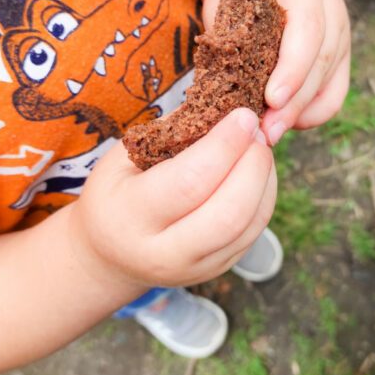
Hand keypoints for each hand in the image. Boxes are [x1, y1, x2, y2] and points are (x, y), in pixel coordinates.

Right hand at [70, 108, 275, 288]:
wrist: (109, 254)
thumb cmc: (118, 191)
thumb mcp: (124, 157)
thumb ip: (171, 134)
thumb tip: (223, 105)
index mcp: (131, 216)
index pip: (190, 181)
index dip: (225, 145)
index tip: (243, 114)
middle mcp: (162, 252)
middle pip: (229, 213)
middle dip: (253, 165)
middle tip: (257, 130)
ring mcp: (194, 268)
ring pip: (249, 225)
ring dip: (264, 179)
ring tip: (258, 146)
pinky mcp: (218, 269)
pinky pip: (255, 232)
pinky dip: (265, 195)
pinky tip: (258, 170)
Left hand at [202, 0, 350, 144]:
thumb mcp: (228, 2)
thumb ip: (228, 33)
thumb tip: (216, 83)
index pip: (308, 30)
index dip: (292, 68)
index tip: (272, 100)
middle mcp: (332, 12)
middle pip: (321, 63)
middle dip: (294, 103)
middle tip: (267, 131)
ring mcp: (341, 38)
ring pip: (330, 84)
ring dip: (299, 114)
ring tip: (269, 133)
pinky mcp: (342, 62)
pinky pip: (333, 97)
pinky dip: (310, 115)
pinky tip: (285, 122)